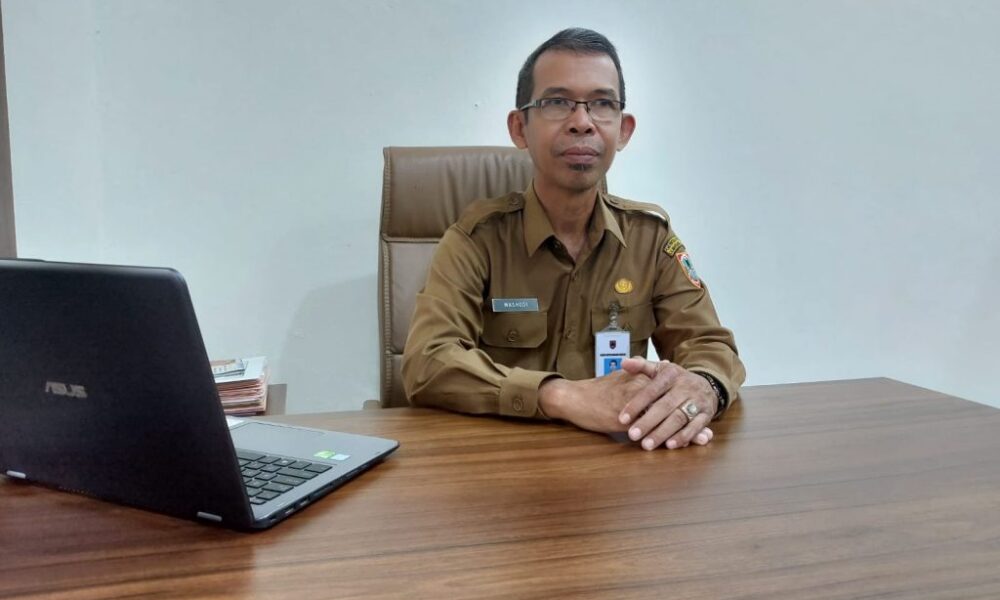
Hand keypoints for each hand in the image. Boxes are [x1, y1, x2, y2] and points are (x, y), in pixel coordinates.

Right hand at [539, 367, 714, 448]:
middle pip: (671, 408)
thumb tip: (660, 364)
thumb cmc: (599, 389)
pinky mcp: (622, 418)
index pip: (671, 393)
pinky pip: (645, 431)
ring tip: (696, 444)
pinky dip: (660, 439)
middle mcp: (639, 390)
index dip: (687, 405)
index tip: (703, 415)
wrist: (575, 398)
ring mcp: (632, 405)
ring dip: (680, 434)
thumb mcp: (623, 376)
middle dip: (689, 423)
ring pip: (661, 421)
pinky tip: (671, 448)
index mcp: (641, 379)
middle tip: (706, 435)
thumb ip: (643, 371)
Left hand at [617, 357, 717, 450]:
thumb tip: (624, 362)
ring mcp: (697, 401)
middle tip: (632, 435)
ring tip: (646, 444)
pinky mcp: (706, 415)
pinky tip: (669, 445)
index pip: (652, 390)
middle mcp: (686, 387)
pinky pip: (695, 427)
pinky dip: (683, 437)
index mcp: (671, 375)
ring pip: (679, 418)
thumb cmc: (676, 380)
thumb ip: (642, 366)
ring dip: (662, 433)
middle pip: (665, 406)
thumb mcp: (661, 369)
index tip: (622, 418)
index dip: (636, 404)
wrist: (707, 385)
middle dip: (648, 422)